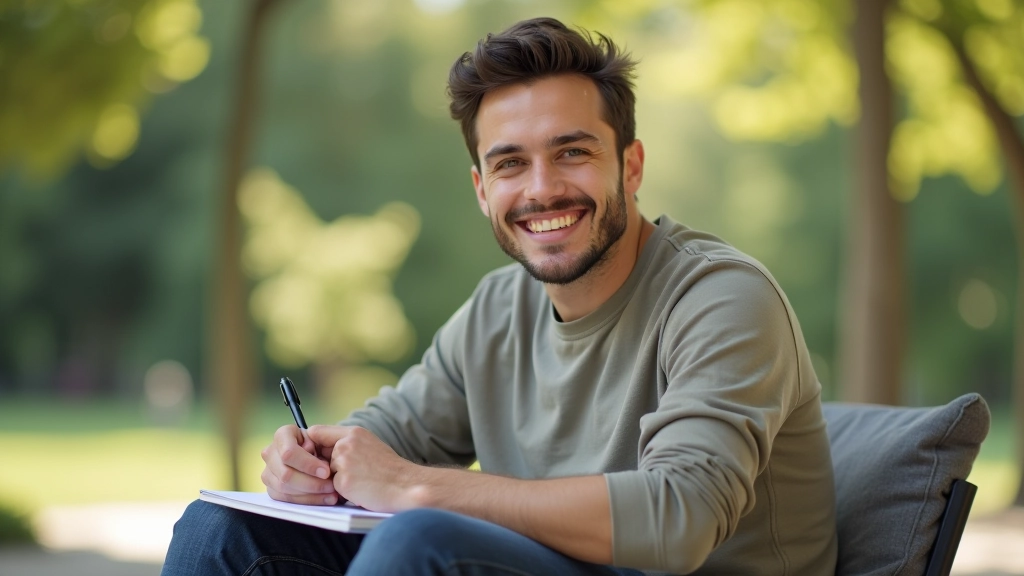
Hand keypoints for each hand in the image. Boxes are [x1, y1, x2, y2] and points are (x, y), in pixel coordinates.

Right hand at [261, 425, 338, 504]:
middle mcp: (270, 452)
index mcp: (283, 435)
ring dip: (311, 494)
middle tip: (331, 486)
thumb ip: (320, 440)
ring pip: (285, 489)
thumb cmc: (321, 443)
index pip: (289, 453)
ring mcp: (268, 471)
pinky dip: (308, 500)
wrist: (317, 453)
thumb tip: (311, 452)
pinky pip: (286, 499)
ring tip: (331, 493)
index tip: (326, 472)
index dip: (308, 465)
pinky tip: (324, 498)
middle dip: (312, 483)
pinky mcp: (271, 488)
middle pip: (286, 474)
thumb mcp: (324, 437)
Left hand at [307, 425, 423, 512]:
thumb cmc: (390, 470)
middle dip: (327, 467)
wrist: (406, 485)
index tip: (320, 456)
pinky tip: (361, 491)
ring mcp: (344, 462)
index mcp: (354, 432)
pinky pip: (333, 488)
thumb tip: (323, 450)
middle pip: (318, 457)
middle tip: (353, 473)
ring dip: (337, 480)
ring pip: (325, 473)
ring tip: (361, 482)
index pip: (317, 432)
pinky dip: (343, 493)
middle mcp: (346, 443)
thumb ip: (348, 443)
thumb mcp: (370, 445)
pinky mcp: (343, 481)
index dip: (314, 445)